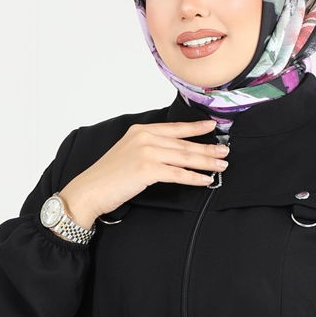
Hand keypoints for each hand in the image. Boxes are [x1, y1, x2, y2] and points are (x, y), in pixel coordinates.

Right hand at [59, 119, 229, 222]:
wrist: (90, 190)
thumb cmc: (108, 177)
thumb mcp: (128, 153)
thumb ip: (148, 149)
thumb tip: (171, 154)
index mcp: (140, 131)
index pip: (174, 128)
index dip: (196, 128)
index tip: (212, 126)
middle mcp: (144, 138)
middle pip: (184, 144)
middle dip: (208, 149)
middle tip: (225, 152)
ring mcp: (146, 152)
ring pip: (184, 157)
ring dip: (206, 162)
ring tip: (221, 166)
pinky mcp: (147, 170)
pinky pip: (178, 173)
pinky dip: (194, 177)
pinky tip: (206, 181)